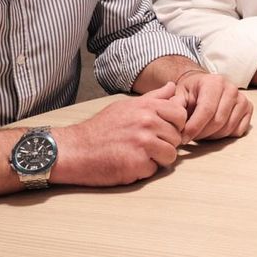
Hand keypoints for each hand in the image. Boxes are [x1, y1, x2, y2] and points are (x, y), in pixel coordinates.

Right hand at [51, 82, 187, 186]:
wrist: (76, 150)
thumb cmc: (101, 128)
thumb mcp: (127, 106)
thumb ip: (153, 98)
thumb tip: (173, 86)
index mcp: (146, 107)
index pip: (181, 115)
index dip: (174, 125)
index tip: (162, 131)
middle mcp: (147, 122)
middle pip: (177, 137)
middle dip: (165, 143)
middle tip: (144, 145)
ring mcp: (143, 142)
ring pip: (171, 155)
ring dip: (157, 159)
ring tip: (137, 154)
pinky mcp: (137, 163)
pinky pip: (155, 169)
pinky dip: (143, 170)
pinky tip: (128, 163)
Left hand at [176, 70, 252, 142]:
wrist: (204, 87)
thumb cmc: (191, 92)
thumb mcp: (179, 94)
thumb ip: (175, 104)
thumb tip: (174, 116)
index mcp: (214, 82)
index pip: (207, 110)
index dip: (194, 127)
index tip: (183, 138)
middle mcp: (231, 88)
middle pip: (218, 121)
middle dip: (201, 134)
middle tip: (190, 137)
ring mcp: (242, 98)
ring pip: (228, 128)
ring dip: (212, 136)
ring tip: (200, 132)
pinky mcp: (248, 109)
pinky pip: (238, 131)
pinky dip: (225, 135)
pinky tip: (214, 130)